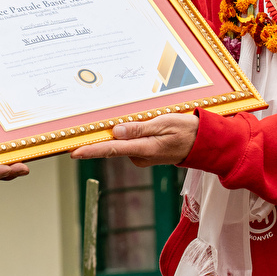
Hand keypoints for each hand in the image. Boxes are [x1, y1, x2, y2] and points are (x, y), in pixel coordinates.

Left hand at [70, 113, 198, 166]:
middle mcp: (140, 156)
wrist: (202, 143)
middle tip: (87, 127)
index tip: (75, 153)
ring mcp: (142, 156)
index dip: (91, 151)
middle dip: (100, 137)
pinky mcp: (144, 153)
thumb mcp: (164, 123)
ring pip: (122, 143)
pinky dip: (129, 134)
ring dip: (119, 133)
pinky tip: (140, 125)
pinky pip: (130, 143)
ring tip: (136, 119)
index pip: (112, 150)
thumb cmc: (185, 130)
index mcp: (144, 149)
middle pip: (112, 146)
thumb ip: (139, 128)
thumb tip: (116, 132)